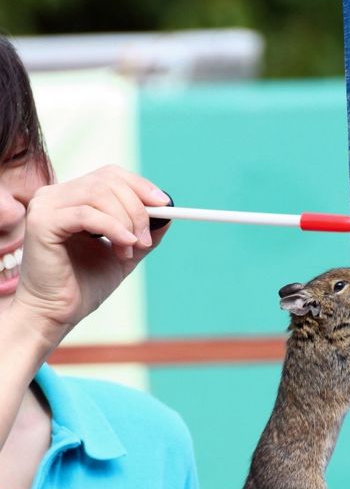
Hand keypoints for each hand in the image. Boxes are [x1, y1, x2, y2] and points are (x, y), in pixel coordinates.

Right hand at [12, 165, 169, 343]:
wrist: (57, 313)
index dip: (140, 186)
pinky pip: (87, 214)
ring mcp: (45, 206)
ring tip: (130, 249)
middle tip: (146, 238)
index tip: (164, 204)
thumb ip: (143, 230)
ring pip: (99, 195)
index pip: (110, 175)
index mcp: (71, 197)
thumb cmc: (84, 285)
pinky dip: (113, 227)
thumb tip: (168, 212)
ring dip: (125, 222)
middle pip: (107, 181)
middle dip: (136, 209)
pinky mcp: (42, 221)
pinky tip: (125, 244)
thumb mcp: (124, 251)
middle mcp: (54, 195)